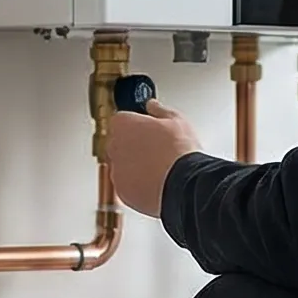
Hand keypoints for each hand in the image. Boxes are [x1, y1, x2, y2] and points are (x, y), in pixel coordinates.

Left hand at [109, 101, 201, 217]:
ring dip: (134, 166)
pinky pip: (127, 185)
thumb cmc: (180, 152)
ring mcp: (116, 170)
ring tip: (158, 168)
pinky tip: (155, 182)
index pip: (122, 119)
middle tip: (155, 149)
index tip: (147, 128)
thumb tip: (153, 106)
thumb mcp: (177, 120)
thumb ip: (160, 110)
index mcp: (124, 124)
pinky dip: (137, 185)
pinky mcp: (122, 191)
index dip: (137, 124)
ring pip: (122, 166)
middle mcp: (114, 146)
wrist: (183, 185)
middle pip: (119, 143)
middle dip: (133, 145)